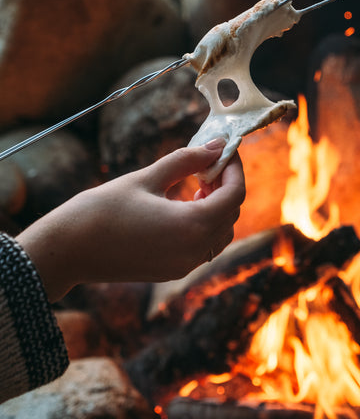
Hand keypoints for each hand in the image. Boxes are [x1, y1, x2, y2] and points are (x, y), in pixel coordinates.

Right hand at [17, 140, 244, 301]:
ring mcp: (184, 266)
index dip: (234, 169)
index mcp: (192, 225)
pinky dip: (203, 225)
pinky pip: (202, 247)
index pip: (235, 194)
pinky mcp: (171, 272)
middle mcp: (194, 251)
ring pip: (220, 234)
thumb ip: (187, 161)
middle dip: (226, 186)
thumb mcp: (148, 177)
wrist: (67, 250)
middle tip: (208, 163)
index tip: (224, 150)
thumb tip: (217, 145)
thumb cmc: (103, 209)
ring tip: (196, 185)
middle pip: (231, 215)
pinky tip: (182, 206)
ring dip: (216, 208)